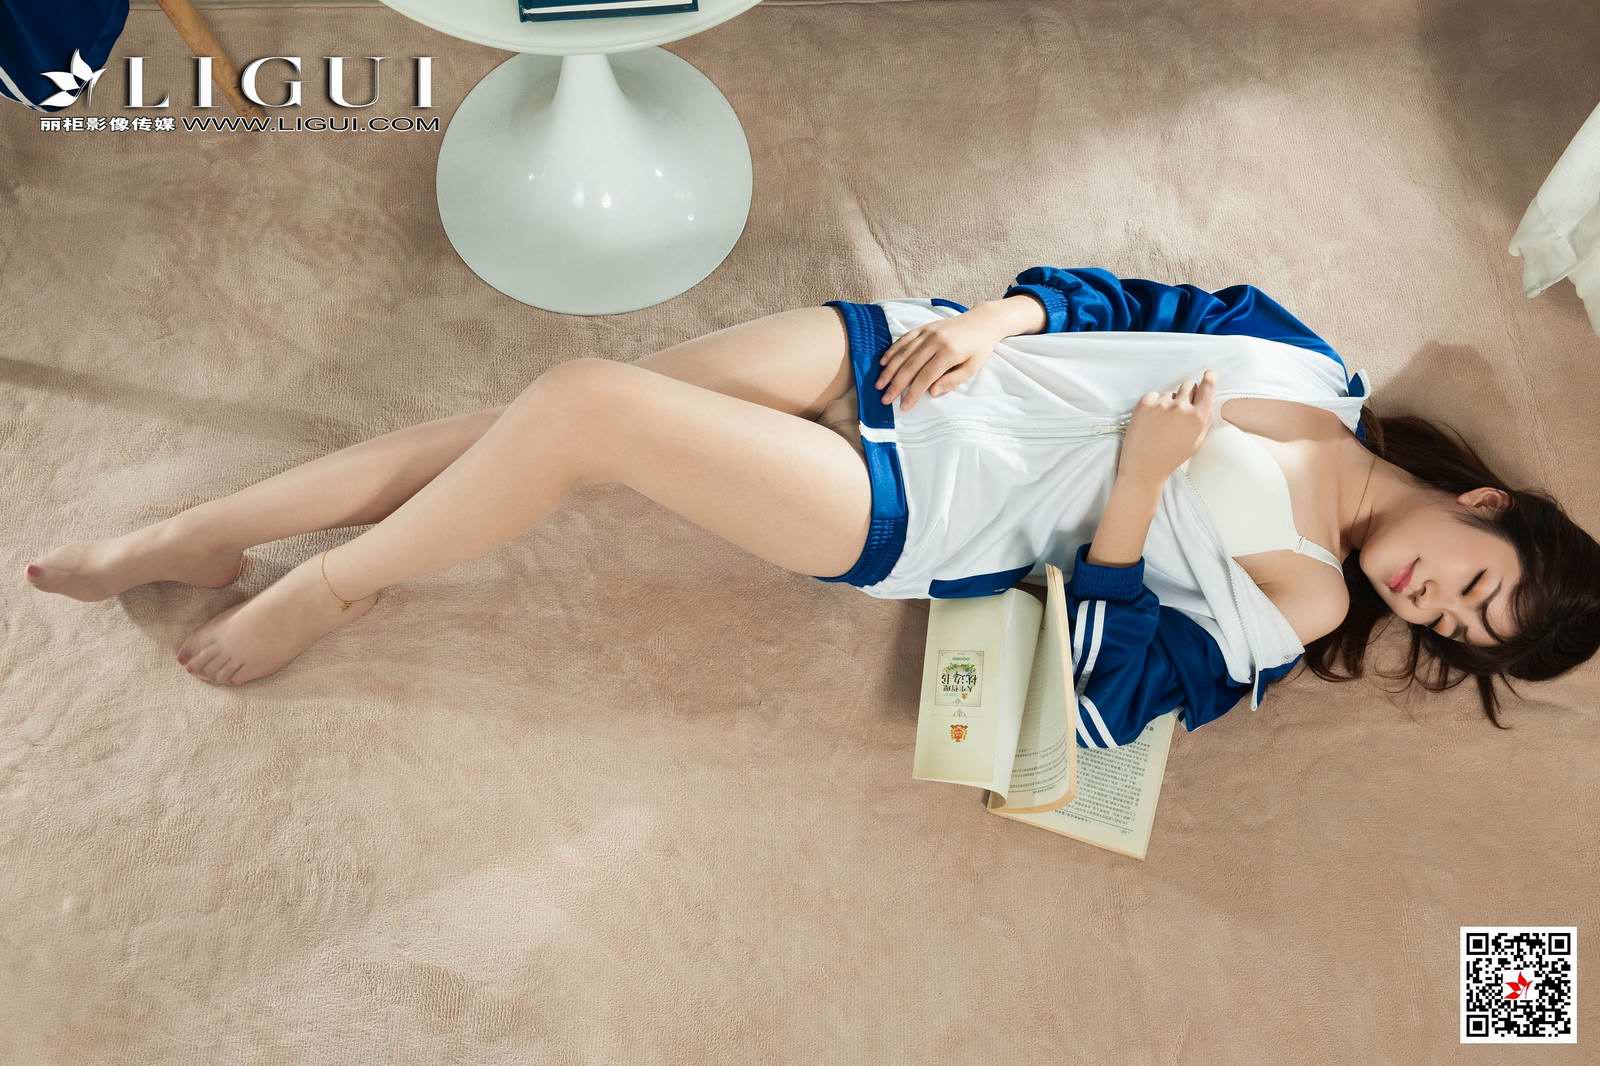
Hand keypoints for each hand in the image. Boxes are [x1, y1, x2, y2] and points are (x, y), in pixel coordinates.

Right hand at [874, 311, 1005, 410]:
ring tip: (879, 384)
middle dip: (896, 385)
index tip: (903, 406)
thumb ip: (953, 380)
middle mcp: (935, 341)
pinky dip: (892, 350)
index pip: (926, 377)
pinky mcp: (924, 327)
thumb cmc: (979, 348)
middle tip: (885, 399)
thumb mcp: (973, 367)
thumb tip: (932, 392)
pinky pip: (905, 339)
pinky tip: (883, 362)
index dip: (913, 393)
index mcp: (949, 353)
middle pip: (910, 366)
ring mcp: (928, 332)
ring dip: (889, 370)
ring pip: (904, 353)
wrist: (982, 322)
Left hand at [1118, 369, 1218, 484]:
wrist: (1144, 468)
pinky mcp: (1145, 404)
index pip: (1207, 388)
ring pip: (1169, 393)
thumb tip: (1207, 403)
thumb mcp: (1196, 442)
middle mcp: (1181, 408)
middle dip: (1186, 393)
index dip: (1209, 379)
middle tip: (1179, 408)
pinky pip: (1153, 395)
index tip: (1209, 373)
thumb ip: (1204, 420)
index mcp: (1198, 418)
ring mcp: (1162, 405)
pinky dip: (1152, 404)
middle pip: (1188, 385)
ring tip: (1161, 423)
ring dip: (1167, 403)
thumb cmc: (1171, 458)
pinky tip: (1150, 421)